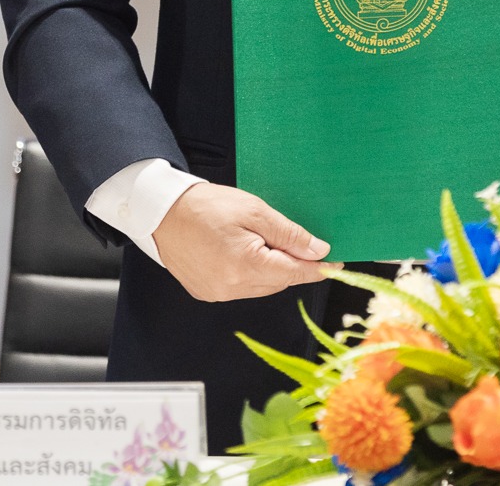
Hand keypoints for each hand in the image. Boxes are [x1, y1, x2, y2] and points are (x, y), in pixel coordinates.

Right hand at [152, 181, 332, 301]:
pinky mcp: (207, 293)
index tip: (336, 264)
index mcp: (245, 266)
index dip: (318, 268)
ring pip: (261, 286)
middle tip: (294, 239)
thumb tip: (318, 251)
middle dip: (290, 263)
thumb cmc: (207, 206)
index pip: (295, 274)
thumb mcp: (255, 211)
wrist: (162, 212)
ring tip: (258, 240)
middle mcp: (231, 287)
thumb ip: (289, 235)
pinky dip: (249, 273)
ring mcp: (217, 293)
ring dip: (270, 268)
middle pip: (279, 281)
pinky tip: (240, 251)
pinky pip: (241, 288)